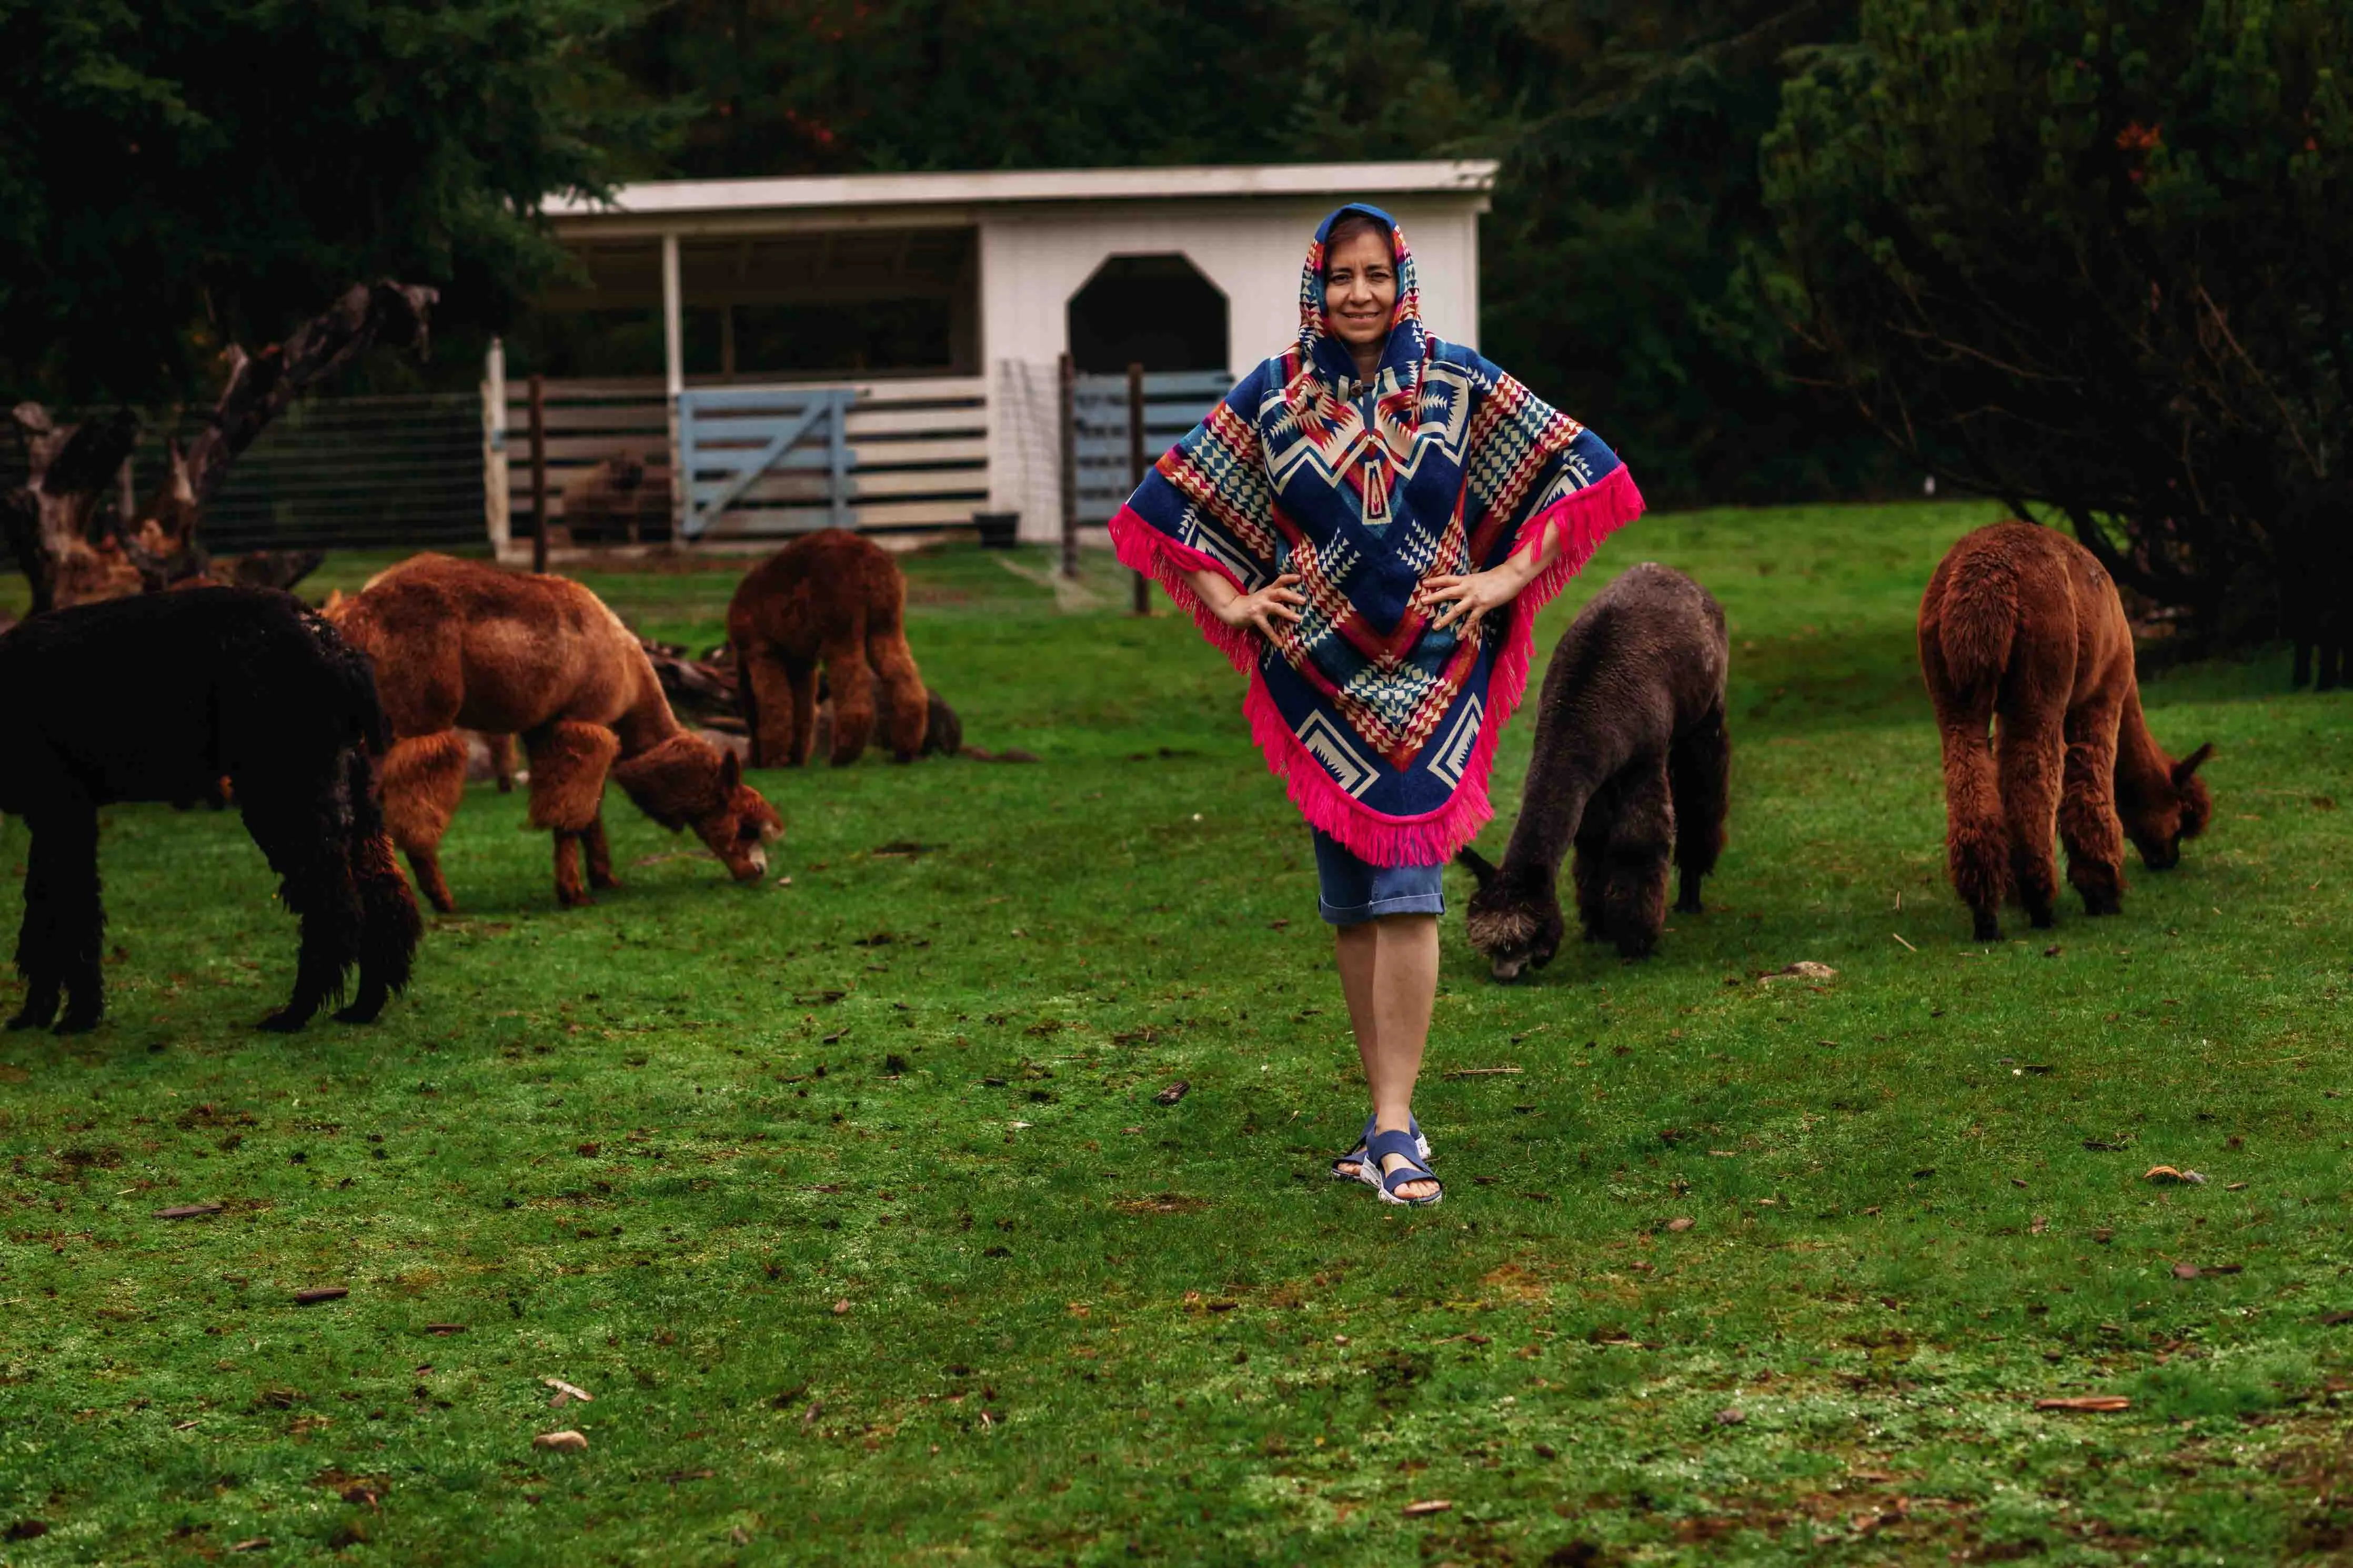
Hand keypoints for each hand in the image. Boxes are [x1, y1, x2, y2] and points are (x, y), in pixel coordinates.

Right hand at [1211, 572, 1305, 641]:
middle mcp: (1265, 595)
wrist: (1232, 609)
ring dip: (1288, 613)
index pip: (1280, 580)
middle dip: (1292, 596)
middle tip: (1304, 600)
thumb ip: (1275, 597)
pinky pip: (1266, 627)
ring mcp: (1259, 605)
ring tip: (1298, 619)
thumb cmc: (1251, 604)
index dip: (1290, 577)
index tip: (1301, 577)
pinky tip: (1280, 644)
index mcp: (1268, 590)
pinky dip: (1273, 636)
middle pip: (1280, 592)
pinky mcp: (1254, 616)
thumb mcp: (1263, 597)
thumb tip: (1294, 601)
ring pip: (1276, 608)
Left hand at [1413, 561, 1529, 635]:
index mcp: (1466, 579)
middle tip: (1422, 601)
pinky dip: (1465, 629)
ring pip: (1456, 609)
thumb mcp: (1478, 578)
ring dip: (1445, 619)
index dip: (1435, 581)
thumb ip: (1468, 583)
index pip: (1447, 579)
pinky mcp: (1483, 606)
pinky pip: (1472, 620)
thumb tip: (1460, 588)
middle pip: (1447, 592)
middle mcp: (1467, 588)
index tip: (1423, 583)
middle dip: (1434, 597)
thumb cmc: (1495, 577)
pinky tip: (1459, 637)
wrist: (1510, 576)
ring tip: (1435, 627)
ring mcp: (1474, 598)